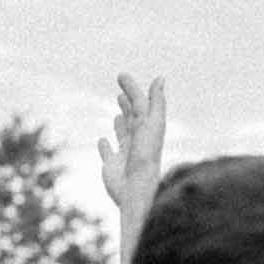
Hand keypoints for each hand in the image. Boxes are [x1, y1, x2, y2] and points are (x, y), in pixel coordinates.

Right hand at [98, 72, 165, 212]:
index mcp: (148, 129)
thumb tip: (160, 78)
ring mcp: (124, 153)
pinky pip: (108, 153)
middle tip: (121, 92)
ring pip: (123, 134)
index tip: (121, 76)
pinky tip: (102, 140)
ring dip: (120, 124)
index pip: (140, 104)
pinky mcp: (111, 165)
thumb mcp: (152, 123)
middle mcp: (137, 140)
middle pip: (133, 118)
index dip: (132, 89)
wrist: (135, 188)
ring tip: (118, 114)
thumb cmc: (146, 155)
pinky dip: (105, 146)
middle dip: (128, 105)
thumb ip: (154, 101)